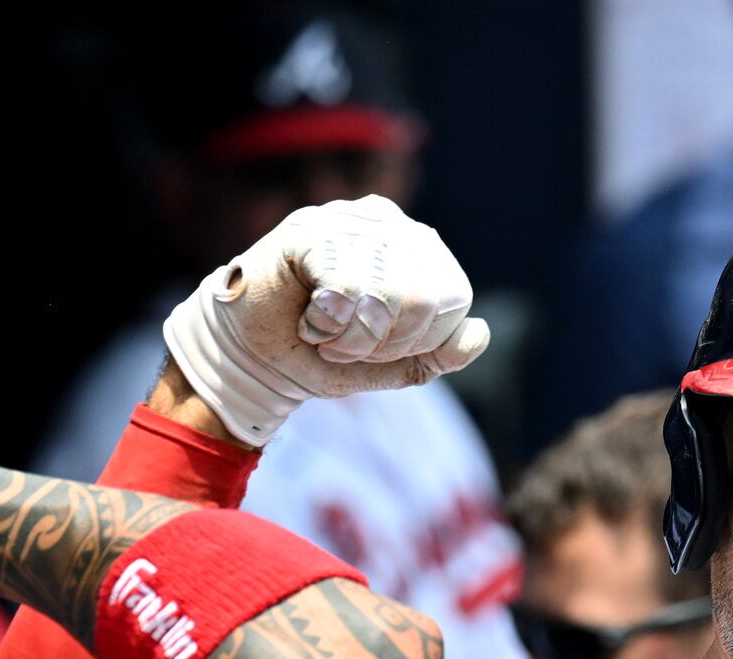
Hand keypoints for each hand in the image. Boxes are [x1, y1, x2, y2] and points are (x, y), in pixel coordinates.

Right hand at [163, 194, 489, 445]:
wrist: (253, 356)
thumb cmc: (323, 354)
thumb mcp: (390, 364)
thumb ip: (439, 354)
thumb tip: (479, 333)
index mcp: (419, 250)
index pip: (451, 299)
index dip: (417, 342)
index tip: (375, 348)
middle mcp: (390, 224)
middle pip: (423, 298)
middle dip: (384, 342)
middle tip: (346, 342)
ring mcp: (347, 220)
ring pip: (385, 295)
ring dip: (351, 336)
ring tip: (325, 330)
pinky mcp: (307, 230)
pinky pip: (344, 288)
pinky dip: (328, 322)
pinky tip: (310, 318)